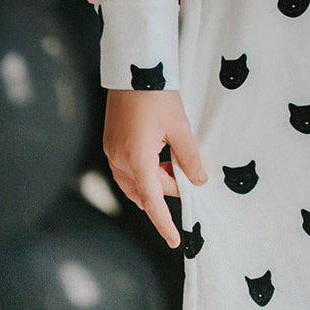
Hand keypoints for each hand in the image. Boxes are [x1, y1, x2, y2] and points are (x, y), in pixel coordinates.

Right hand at [103, 88, 208, 247]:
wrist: (133, 68)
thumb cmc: (157, 95)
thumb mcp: (180, 126)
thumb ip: (189, 157)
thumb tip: (199, 181)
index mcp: (137, 159)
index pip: (153, 202)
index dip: (165, 223)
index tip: (175, 241)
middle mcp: (119, 160)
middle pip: (146, 191)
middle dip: (167, 188)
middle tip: (188, 173)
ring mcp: (111, 152)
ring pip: (134, 184)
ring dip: (154, 182)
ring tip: (173, 162)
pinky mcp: (110, 143)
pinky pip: (126, 170)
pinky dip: (143, 172)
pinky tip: (158, 157)